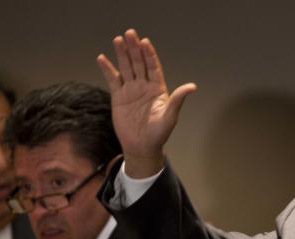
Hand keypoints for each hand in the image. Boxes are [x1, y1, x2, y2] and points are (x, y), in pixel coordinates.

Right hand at [96, 28, 196, 177]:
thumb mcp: (170, 116)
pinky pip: (112, 80)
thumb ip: (178, 100)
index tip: (145, 42)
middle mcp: (144, 86)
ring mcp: (131, 90)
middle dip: (134, 49)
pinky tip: (102, 58)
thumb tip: (192, 87)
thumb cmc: (159, 134)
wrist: (141, 147)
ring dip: (121, 54)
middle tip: (130, 33)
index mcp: (158, 89)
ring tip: (117, 39)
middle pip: (139, 63)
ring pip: (126, 68)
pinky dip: (107, 69)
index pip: (153, 67)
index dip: (149, 55)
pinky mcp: (118, 97)